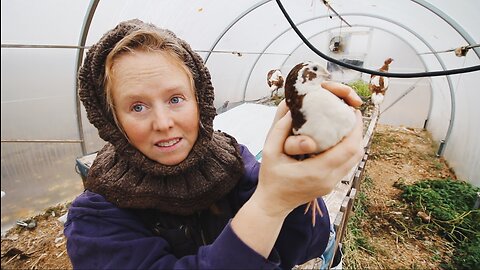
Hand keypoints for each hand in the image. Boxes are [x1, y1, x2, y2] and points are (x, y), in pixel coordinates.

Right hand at [230, 82, 362, 256]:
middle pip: (356, 153)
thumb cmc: (270, 178)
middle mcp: (329, 179)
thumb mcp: (269, 152)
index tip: (352, 111)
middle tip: (350, 114)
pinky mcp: (331, 185)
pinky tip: (339, 138)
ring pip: (355, 160)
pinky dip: (348, 150)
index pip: (347, 148)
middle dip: (357, 131)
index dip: (354, 128)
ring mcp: (332, 184)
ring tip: (346, 123)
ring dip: (354, 140)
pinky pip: (347, 165)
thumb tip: (293, 111)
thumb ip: (279, 129)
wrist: (273, 205)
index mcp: (316, 171)